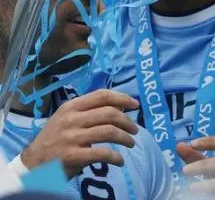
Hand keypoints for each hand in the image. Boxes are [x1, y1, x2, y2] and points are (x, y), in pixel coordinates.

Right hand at [21, 90, 139, 177]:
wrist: (32, 164)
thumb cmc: (55, 139)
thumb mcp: (67, 118)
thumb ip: (89, 111)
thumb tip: (121, 107)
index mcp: (71, 106)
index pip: (102, 95)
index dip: (123, 98)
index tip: (136, 105)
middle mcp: (71, 119)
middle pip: (110, 113)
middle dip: (128, 122)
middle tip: (135, 129)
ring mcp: (71, 137)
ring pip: (109, 132)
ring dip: (125, 138)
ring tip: (131, 143)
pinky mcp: (72, 155)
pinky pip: (102, 153)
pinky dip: (116, 157)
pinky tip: (120, 161)